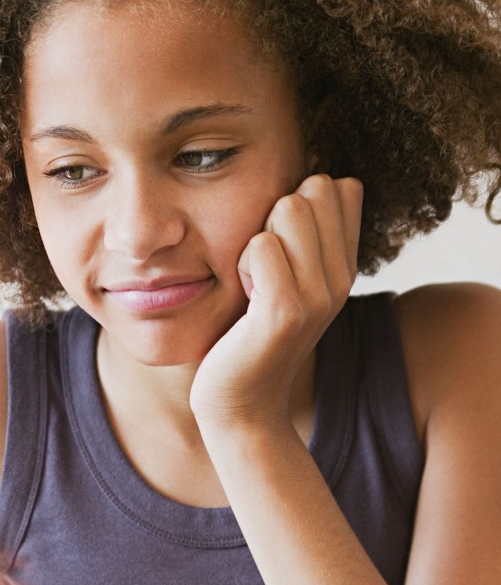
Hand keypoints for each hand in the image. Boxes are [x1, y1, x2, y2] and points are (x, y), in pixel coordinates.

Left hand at [189, 174, 362, 435]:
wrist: (239, 406)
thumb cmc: (248, 338)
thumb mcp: (286, 281)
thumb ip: (308, 235)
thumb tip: (332, 178)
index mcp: (344, 268)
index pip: (341, 187)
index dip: (301, 204)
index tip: (281, 253)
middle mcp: (341, 279)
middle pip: (314, 188)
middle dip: (276, 216)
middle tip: (260, 270)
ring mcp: (318, 296)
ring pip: (288, 209)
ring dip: (256, 240)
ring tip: (252, 286)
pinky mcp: (285, 311)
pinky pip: (261, 244)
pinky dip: (242, 264)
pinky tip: (244, 300)